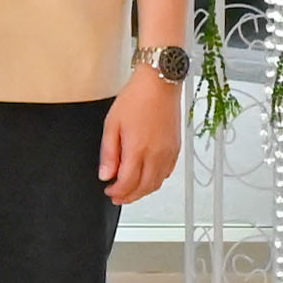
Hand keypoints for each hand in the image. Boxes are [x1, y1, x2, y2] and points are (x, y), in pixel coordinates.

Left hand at [101, 66, 181, 203]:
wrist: (159, 84)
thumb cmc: (136, 99)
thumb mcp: (112, 124)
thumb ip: (109, 153)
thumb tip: (106, 175)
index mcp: (138, 149)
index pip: (128, 182)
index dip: (117, 192)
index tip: (108, 191)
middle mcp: (157, 155)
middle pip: (145, 187)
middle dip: (130, 196)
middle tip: (117, 197)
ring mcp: (169, 153)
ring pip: (158, 183)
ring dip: (143, 191)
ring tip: (130, 191)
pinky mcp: (176, 149)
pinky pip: (167, 173)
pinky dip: (156, 181)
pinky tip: (147, 178)